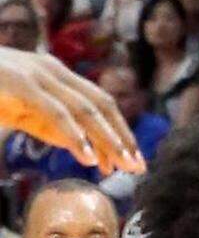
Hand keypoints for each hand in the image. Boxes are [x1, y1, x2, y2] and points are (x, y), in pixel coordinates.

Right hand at [0, 48, 143, 174]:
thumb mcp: (24, 113)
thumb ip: (53, 128)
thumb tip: (90, 151)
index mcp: (56, 76)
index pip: (100, 103)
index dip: (120, 130)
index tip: (134, 159)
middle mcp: (52, 70)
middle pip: (102, 105)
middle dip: (122, 137)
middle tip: (139, 167)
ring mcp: (37, 74)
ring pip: (85, 108)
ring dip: (107, 139)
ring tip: (122, 165)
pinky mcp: (20, 83)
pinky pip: (55, 111)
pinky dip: (75, 135)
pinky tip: (88, 156)